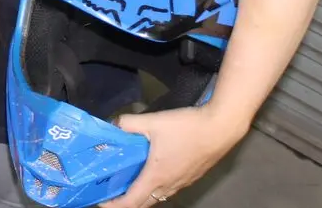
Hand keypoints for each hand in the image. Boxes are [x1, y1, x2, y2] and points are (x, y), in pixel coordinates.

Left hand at [99, 105, 248, 206]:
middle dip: (127, 202)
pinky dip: (156, 188)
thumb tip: (114, 125)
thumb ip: (129, 123)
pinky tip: (152, 173)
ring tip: (128, 184)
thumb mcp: (153, 121)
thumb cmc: (187, 127)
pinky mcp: (192, 177)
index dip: (115, 205)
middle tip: (112, 193)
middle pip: (145, 203)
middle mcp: (169, 185)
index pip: (132, 201)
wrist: (220, 128)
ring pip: (158, 196)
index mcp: (156, 176)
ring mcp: (182, 183)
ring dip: (142, 195)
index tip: (101, 202)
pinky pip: (169, 189)